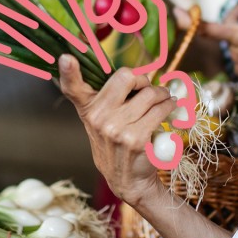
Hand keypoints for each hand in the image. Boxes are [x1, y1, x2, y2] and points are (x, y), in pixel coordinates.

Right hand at [58, 55, 174, 205]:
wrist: (128, 180)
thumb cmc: (118, 143)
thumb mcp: (101, 122)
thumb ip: (107, 98)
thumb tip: (132, 73)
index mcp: (88, 109)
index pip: (72, 88)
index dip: (68, 72)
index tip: (67, 58)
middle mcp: (98, 117)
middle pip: (127, 77)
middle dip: (144, 79)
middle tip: (150, 88)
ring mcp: (117, 129)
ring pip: (150, 94)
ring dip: (163, 95)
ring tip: (165, 100)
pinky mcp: (137, 138)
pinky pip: (161, 110)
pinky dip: (171, 106)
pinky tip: (170, 109)